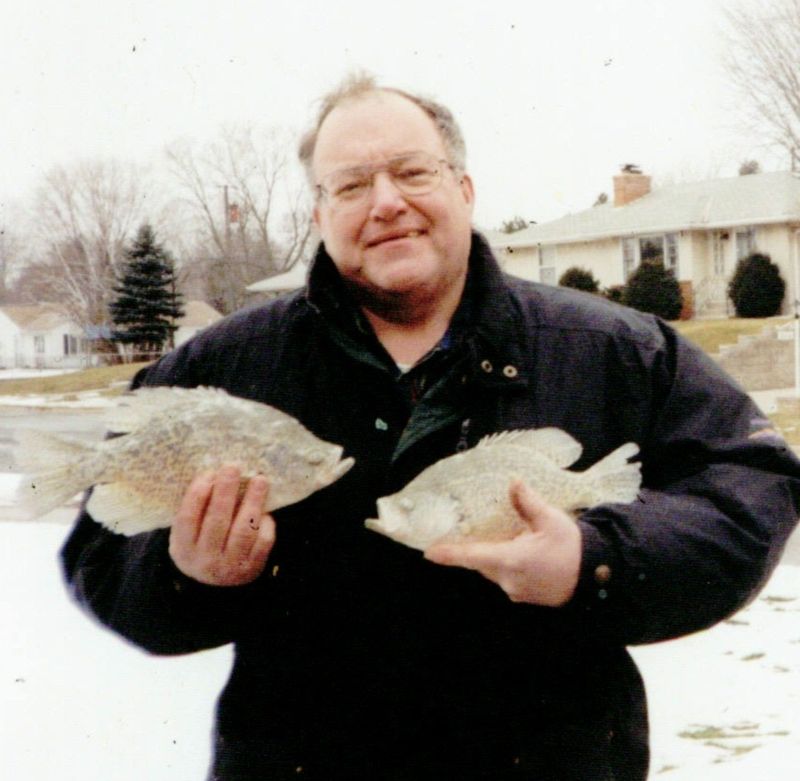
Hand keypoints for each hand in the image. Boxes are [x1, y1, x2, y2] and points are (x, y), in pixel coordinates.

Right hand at [169, 465, 275, 585]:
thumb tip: (214, 473)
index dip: (198, 493)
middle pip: (217, 521)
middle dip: (226, 491)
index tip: (210, 472)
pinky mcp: (252, 568)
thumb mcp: (188, 534)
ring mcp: (230, 566)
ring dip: (253, 502)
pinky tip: (265, 510)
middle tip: (233, 467)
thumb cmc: (201, 545)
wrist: (214, 587)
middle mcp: (205, 559)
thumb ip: (196, 510)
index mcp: (183, 548)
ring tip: (260, 480)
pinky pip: (262, 543)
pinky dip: (265, 524)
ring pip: (243, 531)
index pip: (188, 518)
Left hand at [424, 480, 581, 606]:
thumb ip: (528, 502)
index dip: (449, 554)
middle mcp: (508, 579)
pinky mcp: (523, 595)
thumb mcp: (551, 520)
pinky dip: (505, 563)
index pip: (472, 556)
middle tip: (467, 528)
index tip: (429, 552)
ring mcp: (515, 590)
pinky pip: (505, 576)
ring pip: (493, 569)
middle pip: (481, 561)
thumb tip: (513, 482)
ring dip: (493, 553)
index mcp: (511, 560)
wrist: (596, 578)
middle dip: (475, 546)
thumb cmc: (574, 548)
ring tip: (505, 535)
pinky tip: (519, 549)